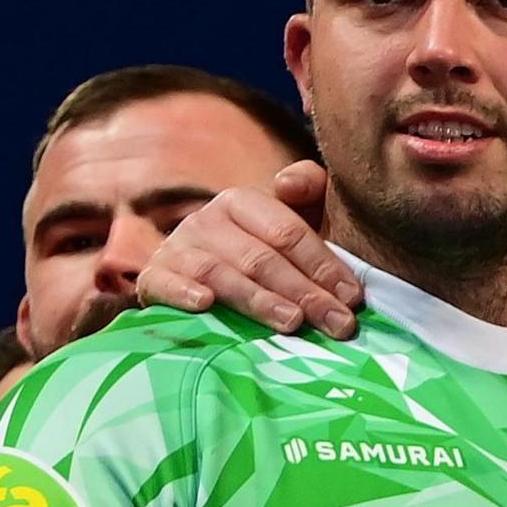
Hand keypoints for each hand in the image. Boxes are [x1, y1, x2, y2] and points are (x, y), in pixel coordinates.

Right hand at [134, 161, 359, 338]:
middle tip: (337, 324)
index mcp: (243, 202)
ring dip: (258, 299)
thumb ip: (310, 190)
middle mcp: (206, 220)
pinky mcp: (153, 277)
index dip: (324, 265)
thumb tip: (287, 183)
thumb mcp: (297, 220)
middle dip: (304, 293)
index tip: (353, 298)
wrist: (201, 281)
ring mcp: (177, 248)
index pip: (288, 233)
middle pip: (260, 259)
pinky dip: (182, 292)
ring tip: (292, 323)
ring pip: (220, 273)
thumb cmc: (266, 254)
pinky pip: (164, 282)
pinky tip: (205, 304)